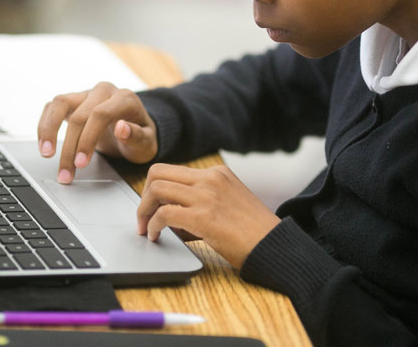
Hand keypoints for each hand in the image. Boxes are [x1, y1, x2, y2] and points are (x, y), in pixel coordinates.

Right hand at [37, 82, 156, 183]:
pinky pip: (53, 106)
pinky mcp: (73, 101)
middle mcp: (104, 91)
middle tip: (67, 172)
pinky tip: (44, 144)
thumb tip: (121, 128)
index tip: (81, 163)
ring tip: (46, 154)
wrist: (135, 128)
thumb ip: (136, 136)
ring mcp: (87, 93)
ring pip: (60, 103)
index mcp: (125, 98)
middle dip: (70, 147)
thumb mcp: (147, 142)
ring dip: (49, 130)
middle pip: (80, 114)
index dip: (87, 139)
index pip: (100, 114)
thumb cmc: (141, 136)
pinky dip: (45, 124)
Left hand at [137, 163, 280, 268]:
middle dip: (144, 196)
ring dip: (144, 210)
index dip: (155, 189)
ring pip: (156, 189)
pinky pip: (164, 214)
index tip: (152, 207)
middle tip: (143, 217)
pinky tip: (156, 236)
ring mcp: (207, 195)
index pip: (172, 170)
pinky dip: (153, 226)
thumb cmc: (253, 232)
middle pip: (158, 173)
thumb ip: (200, 202)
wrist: (274, 245)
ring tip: (146, 228)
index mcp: (217, 172)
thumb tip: (169, 217)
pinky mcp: (203, 217)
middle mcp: (210, 178)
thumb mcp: (228, 203)